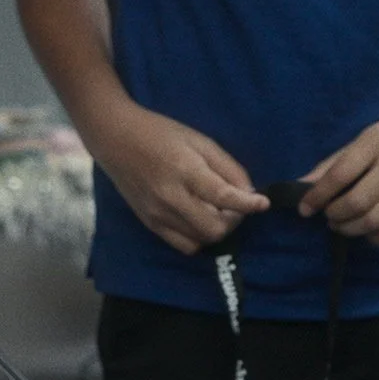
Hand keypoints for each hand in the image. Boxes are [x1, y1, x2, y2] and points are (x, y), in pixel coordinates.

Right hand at [90, 106, 270, 254]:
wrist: (116, 139)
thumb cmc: (161, 133)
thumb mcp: (200, 140)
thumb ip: (227, 167)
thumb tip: (249, 192)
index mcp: (185, 171)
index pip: (223, 197)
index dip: (248, 204)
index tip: (263, 203)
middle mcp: (171, 198)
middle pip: (215, 228)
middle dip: (234, 219)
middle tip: (235, 204)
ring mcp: (158, 215)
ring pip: (202, 240)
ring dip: (218, 229)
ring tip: (218, 210)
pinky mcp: (150, 224)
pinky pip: (185, 245)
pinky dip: (200, 237)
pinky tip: (200, 219)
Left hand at [299, 109, 378, 244]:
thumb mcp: (368, 136)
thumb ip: (335, 162)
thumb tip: (302, 184)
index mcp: (378, 141)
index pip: (340, 175)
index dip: (317, 196)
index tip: (304, 208)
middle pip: (357, 202)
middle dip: (334, 216)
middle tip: (328, 216)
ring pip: (376, 221)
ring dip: (351, 229)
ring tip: (343, 224)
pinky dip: (377, 238)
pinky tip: (368, 231)